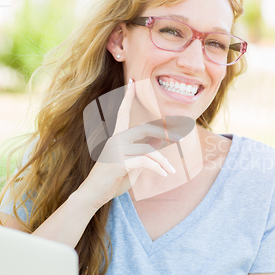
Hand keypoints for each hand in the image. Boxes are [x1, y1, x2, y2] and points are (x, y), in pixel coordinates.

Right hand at [77, 79, 178, 209]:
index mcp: (116, 137)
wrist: (94, 194)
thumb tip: (160, 143)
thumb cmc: (113, 179)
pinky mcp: (119, 163)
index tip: (132, 80)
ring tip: (170, 171)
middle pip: (145, 129)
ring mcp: (116, 150)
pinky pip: (146, 162)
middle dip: (165, 133)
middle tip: (180, 138)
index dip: (127, 96)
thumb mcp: (131, 164)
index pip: (123, 112)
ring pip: (149, 150)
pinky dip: (158, 168)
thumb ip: (143, 152)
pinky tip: (164, 174)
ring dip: (163, 162)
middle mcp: (115, 139)